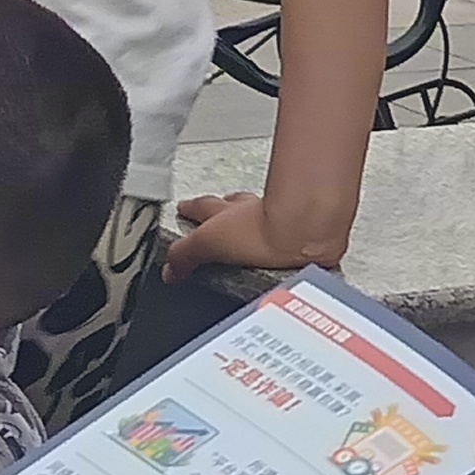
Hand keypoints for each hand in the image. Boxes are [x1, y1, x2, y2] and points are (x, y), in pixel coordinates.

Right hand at [170, 185, 349, 276]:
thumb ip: (186, 256)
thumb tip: (169, 268)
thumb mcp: (209, 245)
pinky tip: (284, 246)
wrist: (304, 233)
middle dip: (219, 209)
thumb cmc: (265, 232)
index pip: (201, 209)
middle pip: (230, 205)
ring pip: (259, 212)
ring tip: (248, 229)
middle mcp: (251, 211)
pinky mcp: (300, 236)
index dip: (190, 210)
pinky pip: (285, 231)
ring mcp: (278, 219)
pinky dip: (281, 235)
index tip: (183, 209)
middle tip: (212, 212)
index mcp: (224, 213)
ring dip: (251, 217)